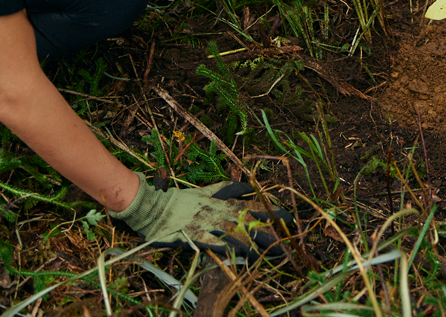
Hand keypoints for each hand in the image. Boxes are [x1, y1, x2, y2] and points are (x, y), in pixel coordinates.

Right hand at [112, 173, 295, 260]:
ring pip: (239, 234)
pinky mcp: (196, 237)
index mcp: (223, 200)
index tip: (291, 218)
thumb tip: (247, 185)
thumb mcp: (208, 190)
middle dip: (272, 231)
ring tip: (274, 254)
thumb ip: (228, 188)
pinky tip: (245, 259)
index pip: (254, 204)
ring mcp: (209, 224)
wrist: (155, 206)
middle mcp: (219, 211)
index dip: (273, 211)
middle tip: (290, 241)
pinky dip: (233, 252)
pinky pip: (219, 246)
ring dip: (258, 245)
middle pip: (251, 221)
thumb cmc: (182, 200)